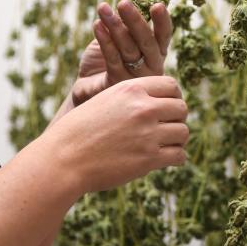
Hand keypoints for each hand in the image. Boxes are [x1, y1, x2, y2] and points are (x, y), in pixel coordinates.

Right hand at [52, 76, 188, 192]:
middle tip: (166, 129)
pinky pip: (179, 155)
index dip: (173, 97)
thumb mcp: (104, 100)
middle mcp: (143, 108)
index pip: (172, 86)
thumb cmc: (79, 131)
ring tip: (163, 145)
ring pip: (183, 132)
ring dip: (176, 140)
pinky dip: (176, 158)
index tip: (167, 108)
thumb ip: (131, 98)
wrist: (63, 159)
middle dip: (176, 119)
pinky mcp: (149, 159)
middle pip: (181, 108)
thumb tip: (159, 103)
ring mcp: (148, 133)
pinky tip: (165, 159)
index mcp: (132, 89)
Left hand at [69, 0, 171, 107]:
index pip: (164, 35)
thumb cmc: (110, 56)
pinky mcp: (118, 83)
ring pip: (128, 49)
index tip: (158, 5)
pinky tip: (97, 25)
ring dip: (115, 26)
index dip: (163, 21)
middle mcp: (152, 65)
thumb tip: (127, 6)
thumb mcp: (120, 37)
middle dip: (135, 20)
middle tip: (123, 3)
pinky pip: (112, 59)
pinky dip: (104, 41)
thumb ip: (126, 25)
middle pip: (146, 42)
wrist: (91, 85)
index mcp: (157, 51)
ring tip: (104, 9)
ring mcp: (136, 77)